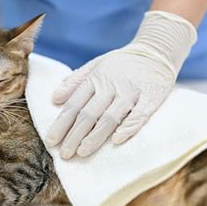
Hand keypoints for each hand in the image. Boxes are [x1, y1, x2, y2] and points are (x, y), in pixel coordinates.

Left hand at [46, 11, 196, 158]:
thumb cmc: (121, 63)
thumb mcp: (95, 65)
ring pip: (109, 117)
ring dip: (95, 136)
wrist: (155, 51)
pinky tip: (117, 140)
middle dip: (74, 136)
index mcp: (94, 79)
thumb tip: (55, 98)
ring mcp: (130, 93)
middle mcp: (110, 86)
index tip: (51, 141)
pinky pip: (138, 116)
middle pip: (88, 114)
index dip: (61, 124)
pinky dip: (128, 128)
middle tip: (65, 154)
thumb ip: (75, 81)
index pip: (74, 105)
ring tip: (83, 152)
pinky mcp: (149, 99)